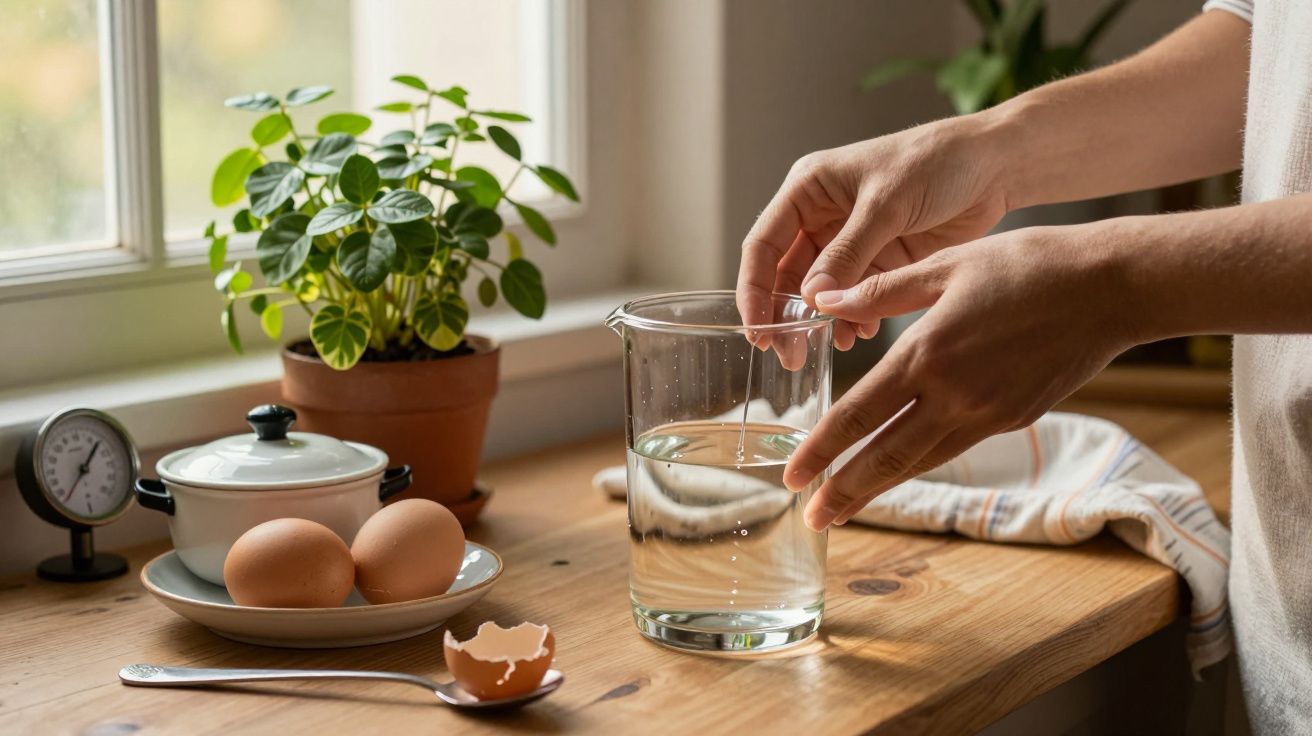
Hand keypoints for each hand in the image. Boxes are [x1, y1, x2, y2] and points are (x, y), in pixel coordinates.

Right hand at [736, 117, 1009, 350]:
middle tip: (791, 354)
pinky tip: (864, 333)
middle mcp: (822, 216)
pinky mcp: (880, 260)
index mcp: (809, 189)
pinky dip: (855, 318)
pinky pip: (854, 297)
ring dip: (823, 321)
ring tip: (836, 346)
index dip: (755, 288)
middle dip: (787, 315)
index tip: (758, 329)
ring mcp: (850, 241)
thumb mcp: (886, 205)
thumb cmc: (936, 161)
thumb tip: (812, 299)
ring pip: (820, 292)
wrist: (995, 165)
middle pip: (787, 274)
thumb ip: (847, 254)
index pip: (764, 244)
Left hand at [782, 224, 1137, 530]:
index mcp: (927, 354)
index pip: (858, 415)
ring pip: (920, 461)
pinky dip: (920, 463)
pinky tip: (899, 469)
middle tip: (811, 518)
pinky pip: (954, 446)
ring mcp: (987, 414)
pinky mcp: (1014, 419)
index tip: (793, 476)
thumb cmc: (1027, 264)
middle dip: (843, 492)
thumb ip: (880, 290)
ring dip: (878, 488)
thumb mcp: (946, 265)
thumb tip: (824, 299)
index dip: (821, 450)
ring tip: (844, 509)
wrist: (1112, 287)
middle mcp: (953, 394)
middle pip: (886, 457)